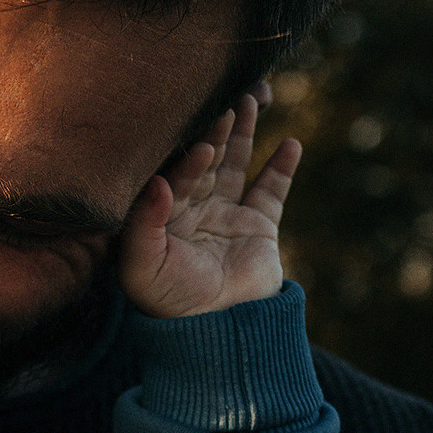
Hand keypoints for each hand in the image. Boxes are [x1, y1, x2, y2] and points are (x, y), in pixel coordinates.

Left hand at [119, 91, 301, 318]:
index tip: (203, 142)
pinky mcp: (259, 226)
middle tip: (228, 99)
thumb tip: (157, 182)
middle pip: (206, 158)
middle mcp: (194, 208)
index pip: (177, 175)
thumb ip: (144, 224)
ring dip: (244, 132)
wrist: (216, 333)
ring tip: (253, 98)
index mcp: (163, 215)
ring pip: (236, 162)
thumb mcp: (143, 267)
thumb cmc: (169, 303)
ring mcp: (227, 214)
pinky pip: (272, 189)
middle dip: (217, 128)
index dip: (190, 160)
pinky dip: (282, 166)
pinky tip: (290, 143)